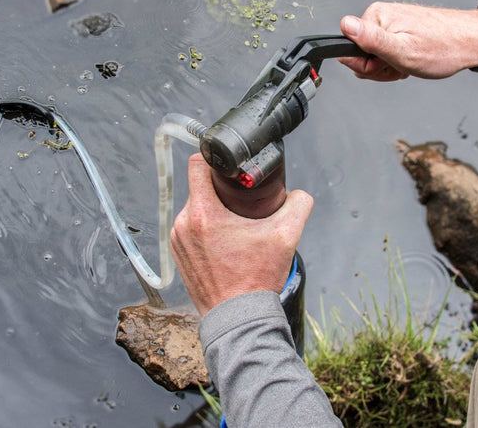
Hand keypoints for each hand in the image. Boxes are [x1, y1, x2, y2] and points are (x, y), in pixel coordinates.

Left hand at [170, 154, 313, 315]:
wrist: (238, 318)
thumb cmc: (255, 280)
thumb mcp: (286, 237)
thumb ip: (298, 206)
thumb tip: (299, 194)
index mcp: (203, 214)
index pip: (196, 165)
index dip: (214, 158)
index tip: (228, 164)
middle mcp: (183, 224)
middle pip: (199, 188)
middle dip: (220, 190)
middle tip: (241, 201)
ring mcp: (178, 241)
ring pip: (194, 209)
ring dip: (212, 211)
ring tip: (235, 225)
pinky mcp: (178, 254)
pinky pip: (189, 229)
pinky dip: (204, 230)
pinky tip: (224, 241)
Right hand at [338, 2, 477, 80]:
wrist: (472, 41)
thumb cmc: (443, 48)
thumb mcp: (402, 50)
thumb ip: (371, 40)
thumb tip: (345, 25)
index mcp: (376, 17)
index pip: (349, 51)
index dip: (369, 66)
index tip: (389, 65)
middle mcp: (381, 16)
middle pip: (362, 55)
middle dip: (381, 68)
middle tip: (403, 66)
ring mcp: (392, 23)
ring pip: (376, 57)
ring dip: (392, 66)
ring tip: (411, 62)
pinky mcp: (401, 29)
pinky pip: (389, 52)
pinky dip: (400, 61)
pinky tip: (414, 59)